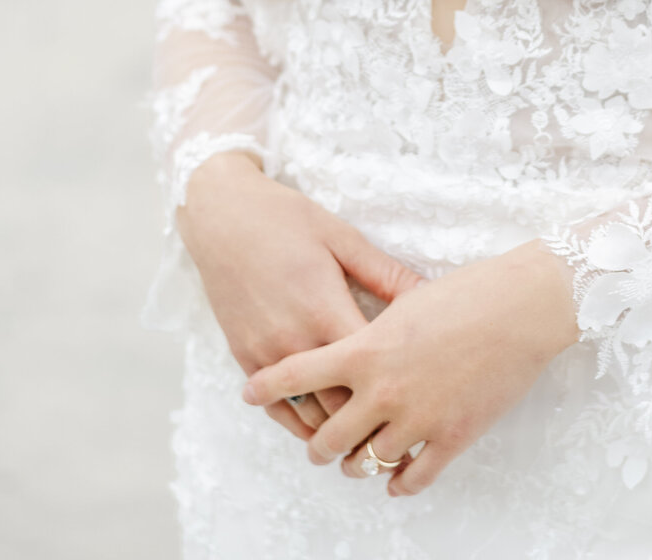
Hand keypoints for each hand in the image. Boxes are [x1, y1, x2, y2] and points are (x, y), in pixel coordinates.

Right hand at [176, 152, 422, 444]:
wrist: (222, 217)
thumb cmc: (287, 220)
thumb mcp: (342, 238)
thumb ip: (385, 273)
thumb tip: (429, 293)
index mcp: (325, 309)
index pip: (370, 370)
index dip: (399, 384)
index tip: (424, 391)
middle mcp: (295, 341)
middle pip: (342, 404)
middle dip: (373, 418)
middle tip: (404, 425)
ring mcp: (266, 354)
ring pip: (309, 415)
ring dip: (338, 429)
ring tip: (370, 435)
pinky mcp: (245, 358)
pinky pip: (276, 408)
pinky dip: (302, 424)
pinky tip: (325, 428)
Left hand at [241, 238, 579, 494]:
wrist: (520, 308)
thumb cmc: (466, 291)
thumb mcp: (406, 299)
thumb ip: (372, 324)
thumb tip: (352, 336)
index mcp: (366, 349)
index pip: (298, 374)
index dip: (269, 387)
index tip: (251, 393)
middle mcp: (382, 390)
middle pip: (325, 436)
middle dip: (316, 443)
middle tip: (317, 442)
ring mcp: (416, 418)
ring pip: (364, 463)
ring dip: (353, 466)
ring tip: (353, 461)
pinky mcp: (450, 438)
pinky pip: (411, 478)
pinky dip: (397, 482)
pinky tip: (394, 477)